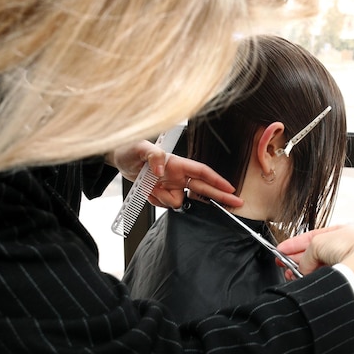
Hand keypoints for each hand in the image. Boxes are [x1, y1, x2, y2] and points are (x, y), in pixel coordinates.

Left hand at [106, 140, 243, 208]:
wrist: (117, 160)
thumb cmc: (129, 149)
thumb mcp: (139, 148)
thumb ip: (153, 156)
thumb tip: (162, 170)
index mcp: (177, 163)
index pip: (202, 172)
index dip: (217, 180)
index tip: (230, 189)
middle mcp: (177, 175)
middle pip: (203, 188)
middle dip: (219, 196)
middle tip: (236, 203)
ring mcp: (170, 185)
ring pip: (177, 202)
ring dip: (163, 199)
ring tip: (149, 187)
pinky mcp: (162, 193)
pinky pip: (164, 205)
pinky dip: (155, 201)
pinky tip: (147, 191)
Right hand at [277, 225, 353, 314]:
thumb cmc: (349, 247)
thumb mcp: (317, 243)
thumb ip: (306, 256)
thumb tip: (302, 270)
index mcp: (345, 234)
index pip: (315, 239)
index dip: (295, 245)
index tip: (281, 251)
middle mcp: (351, 250)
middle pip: (318, 256)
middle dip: (298, 260)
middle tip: (282, 264)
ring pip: (323, 271)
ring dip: (304, 273)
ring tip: (290, 276)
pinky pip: (330, 282)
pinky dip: (316, 282)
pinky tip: (304, 282)